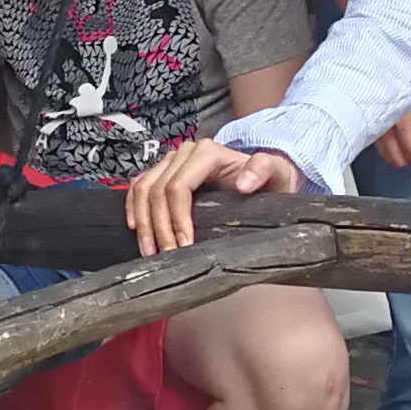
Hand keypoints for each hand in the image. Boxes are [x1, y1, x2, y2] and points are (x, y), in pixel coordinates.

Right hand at [124, 135, 297, 254]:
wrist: (264, 176)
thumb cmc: (269, 179)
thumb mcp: (277, 173)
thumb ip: (264, 170)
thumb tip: (242, 183)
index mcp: (207, 153)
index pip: (178, 186)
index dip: (176, 219)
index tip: (183, 246)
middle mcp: (185, 153)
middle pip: (158, 191)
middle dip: (158, 227)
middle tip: (165, 256)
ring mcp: (171, 161)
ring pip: (143, 189)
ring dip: (143, 222)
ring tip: (149, 250)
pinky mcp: (163, 171)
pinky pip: (138, 186)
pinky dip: (134, 207)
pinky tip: (135, 228)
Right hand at [373, 95, 410, 178]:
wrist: (391, 57)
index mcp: (400, 121)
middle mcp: (383, 126)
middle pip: (398, 159)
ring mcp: (373, 125)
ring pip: (387, 154)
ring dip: (404, 150)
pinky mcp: (369, 121)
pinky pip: (380, 144)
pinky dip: (393, 143)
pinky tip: (402, 127)